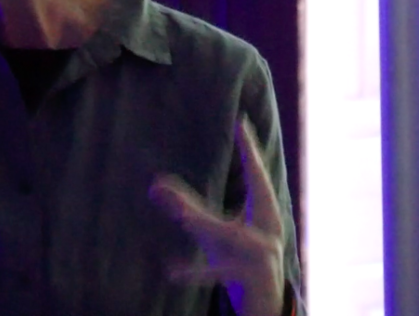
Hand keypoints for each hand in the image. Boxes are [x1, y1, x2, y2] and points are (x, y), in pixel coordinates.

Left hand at [150, 119, 285, 315]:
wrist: (265, 299)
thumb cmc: (237, 256)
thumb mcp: (212, 232)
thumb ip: (184, 206)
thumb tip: (154, 184)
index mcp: (264, 214)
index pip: (256, 175)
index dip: (249, 149)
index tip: (239, 122)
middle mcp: (264, 232)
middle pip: (234, 197)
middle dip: (219, 181)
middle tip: (198, 165)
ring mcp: (255, 256)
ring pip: (222, 234)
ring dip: (202, 222)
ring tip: (181, 213)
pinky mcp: (240, 277)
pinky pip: (214, 273)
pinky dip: (193, 272)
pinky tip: (171, 272)